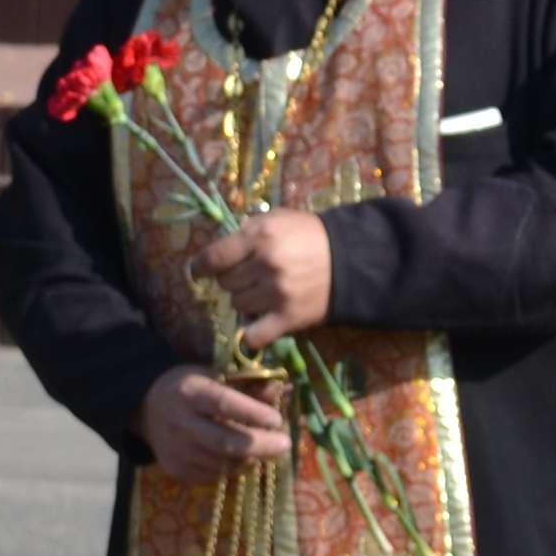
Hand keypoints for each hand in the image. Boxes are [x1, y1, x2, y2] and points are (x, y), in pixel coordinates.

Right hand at [137, 366, 290, 480]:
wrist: (147, 408)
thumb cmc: (191, 388)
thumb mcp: (215, 377)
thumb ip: (249, 386)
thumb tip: (285, 391)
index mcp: (190, 393)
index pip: (224, 404)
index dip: (252, 413)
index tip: (277, 420)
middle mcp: (180, 424)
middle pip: (226, 442)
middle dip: (261, 445)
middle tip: (285, 444)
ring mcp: (176, 451)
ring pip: (224, 463)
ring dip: (251, 458)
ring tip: (264, 449)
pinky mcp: (176, 470)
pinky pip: (215, 476)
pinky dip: (234, 468)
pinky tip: (241, 457)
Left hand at [201, 209, 331, 345]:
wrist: (356, 259)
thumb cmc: (313, 236)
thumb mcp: (281, 220)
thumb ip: (250, 228)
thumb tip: (223, 241)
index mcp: (260, 237)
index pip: (213, 257)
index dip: (201, 267)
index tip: (200, 272)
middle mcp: (266, 264)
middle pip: (226, 283)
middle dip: (233, 280)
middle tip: (251, 277)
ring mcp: (277, 292)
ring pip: (237, 305)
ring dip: (246, 301)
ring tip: (264, 293)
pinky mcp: (289, 316)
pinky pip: (254, 336)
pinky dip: (251, 335)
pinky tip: (257, 326)